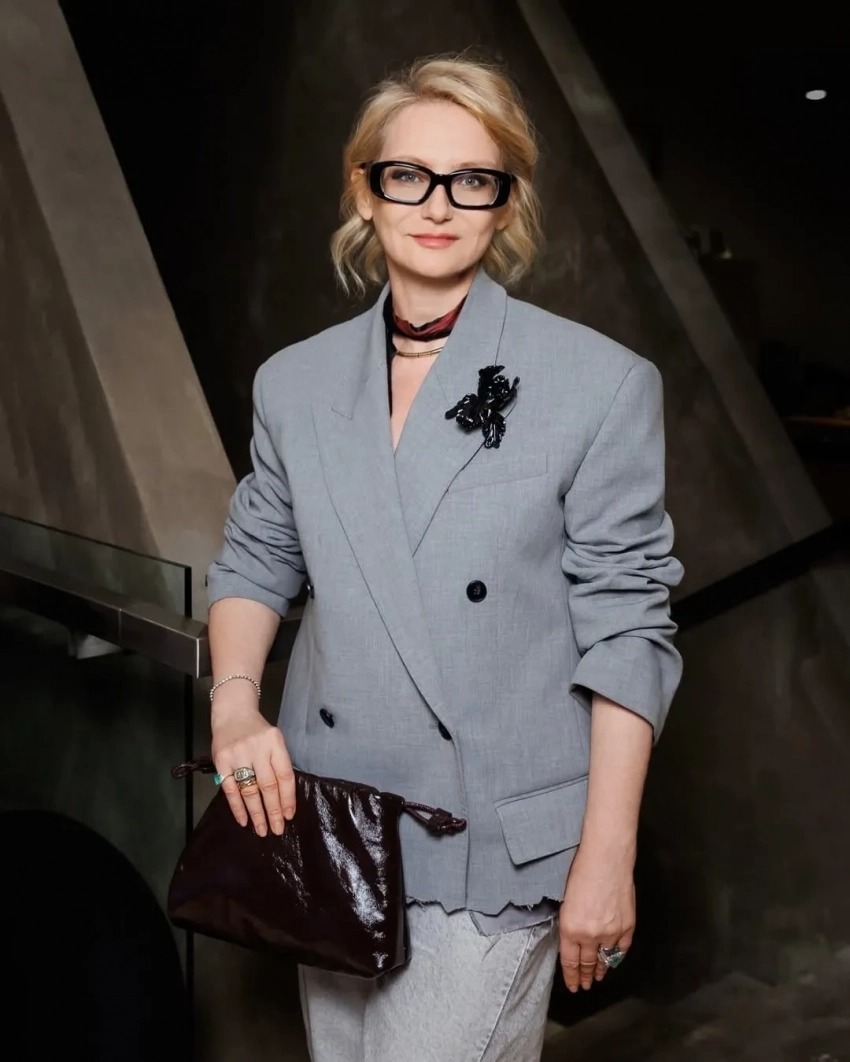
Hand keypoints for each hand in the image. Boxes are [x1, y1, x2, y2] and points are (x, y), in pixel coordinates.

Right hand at [211, 701, 294, 837]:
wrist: (233, 713)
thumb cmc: (257, 731)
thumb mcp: (274, 741)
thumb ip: (278, 764)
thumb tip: (284, 799)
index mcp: (275, 743)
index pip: (284, 775)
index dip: (287, 798)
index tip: (289, 815)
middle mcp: (257, 749)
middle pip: (268, 786)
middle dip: (273, 810)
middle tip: (277, 829)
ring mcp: (238, 755)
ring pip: (249, 790)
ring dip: (257, 813)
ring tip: (262, 830)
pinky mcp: (221, 762)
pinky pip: (230, 790)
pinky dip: (237, 807)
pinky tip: (243, 820)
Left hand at [558, 842, 634, 991]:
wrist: (606, 860)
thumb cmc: (581, 873)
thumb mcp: (566, 902)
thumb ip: (570, 924)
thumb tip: (573, 940)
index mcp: (570, 929)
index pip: (570, 961)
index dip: (571, 976)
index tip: (573, 985)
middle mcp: (590, 936)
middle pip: (587, 963)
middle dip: (585, 976)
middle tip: (584, 985)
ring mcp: (611, 933)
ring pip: (605, 959)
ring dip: (601, 969)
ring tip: (598, 977)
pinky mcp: (627, 927)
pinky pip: (621, 949)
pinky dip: (616, 956)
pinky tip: (612, 960)